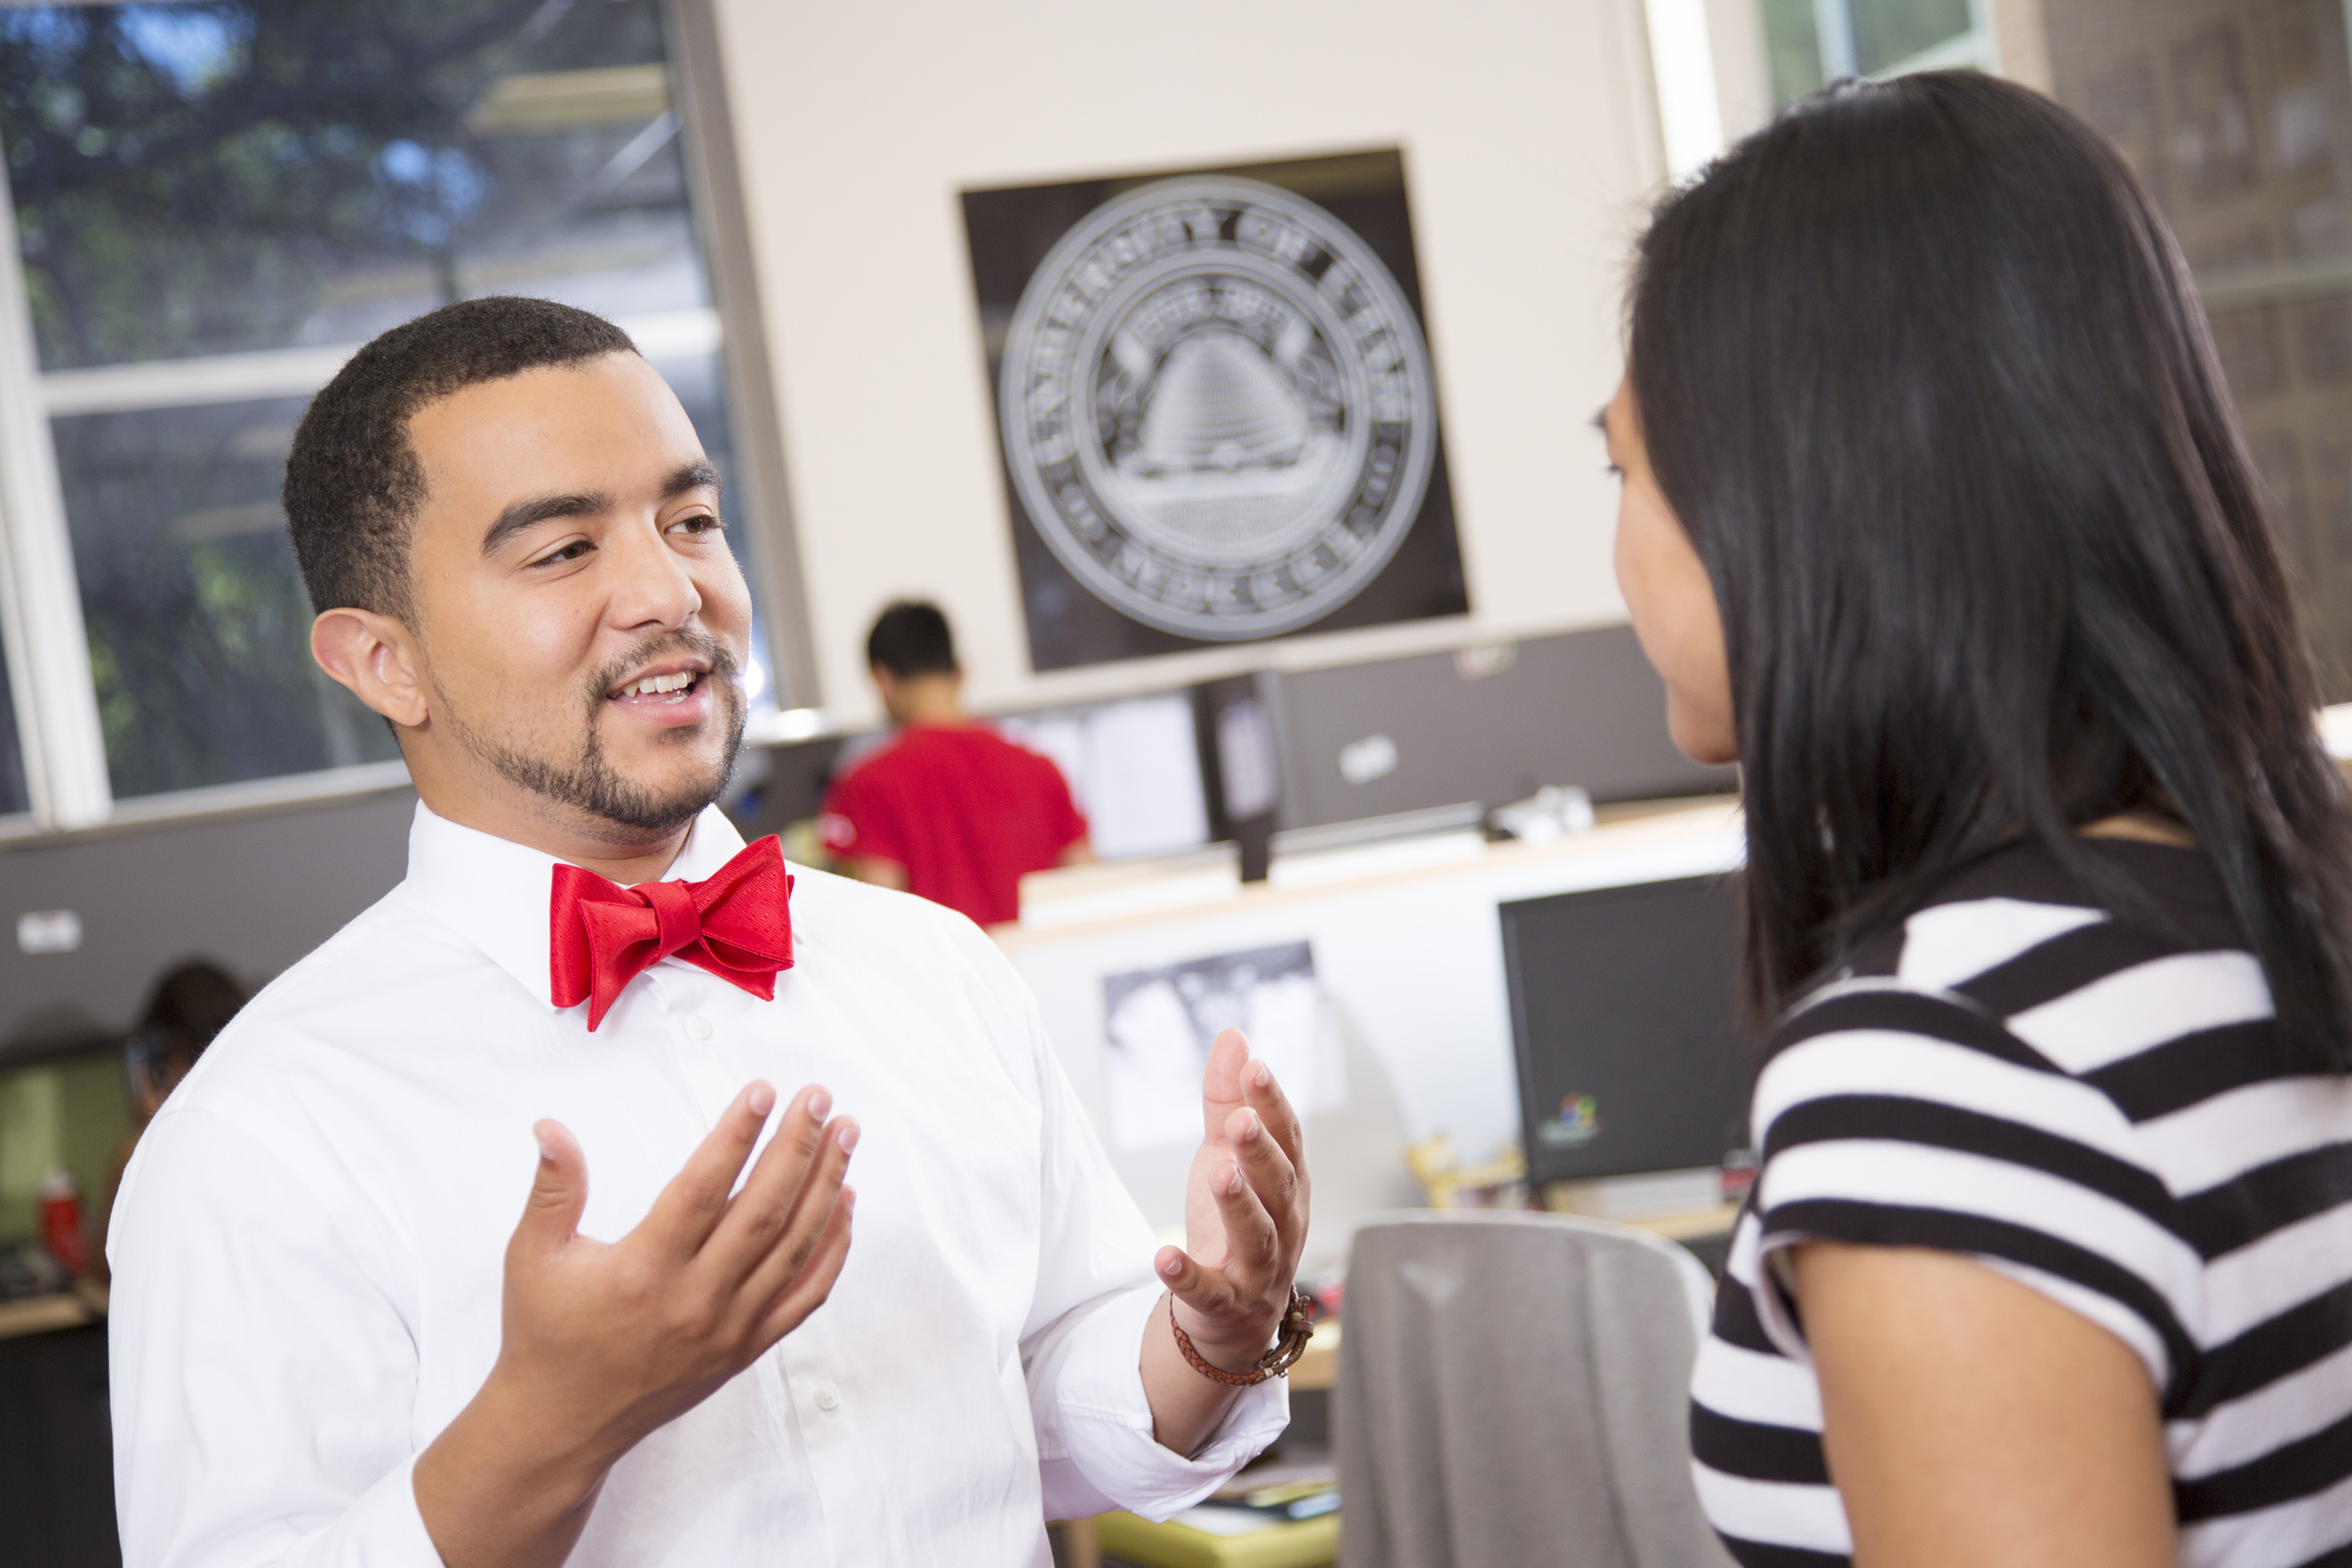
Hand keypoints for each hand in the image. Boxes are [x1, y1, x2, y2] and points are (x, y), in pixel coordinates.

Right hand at [415, 1081, 856, 1567]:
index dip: (736, 1136)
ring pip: (794, 1248)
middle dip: (798, 1147)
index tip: (762, 1091)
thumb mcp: (533, 1257)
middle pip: (763, 1211)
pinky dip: (832, 1249)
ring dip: (826, 1186)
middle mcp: (693, 1300)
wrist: (563, 1424)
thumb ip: (553, 1189)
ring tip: (845, 1134)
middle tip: (819, 1098)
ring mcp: (727, 1328)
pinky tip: (844, 1204)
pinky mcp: (746, 1349)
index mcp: (642, 1271)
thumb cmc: (546, 1334)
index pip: (703, 1189)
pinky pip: (805, 1296)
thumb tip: (550, 1127)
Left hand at [1160, 1028, 1310, 1371]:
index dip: (1273, 1104)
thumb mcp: (1225, 1155)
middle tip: (1240, 1120)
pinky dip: (1187, 1274)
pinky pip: (1207, 1290)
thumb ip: (1226, 1100)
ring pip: (1256, 1236)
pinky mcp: (1225, 1303)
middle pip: (1278, 1185)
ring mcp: (1258, 1268)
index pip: (1287, 1139)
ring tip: (1218, 1173)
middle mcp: (1284, 1224)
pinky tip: (1163, 1256)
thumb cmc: (1232, 1221)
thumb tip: (1233, 1034)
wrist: (1231, 1313)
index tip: (1255, 1068)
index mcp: (1287, 1183)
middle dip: (1261, 1152)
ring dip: (1238, 1205)